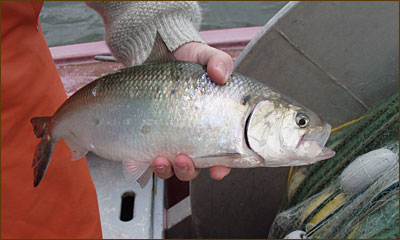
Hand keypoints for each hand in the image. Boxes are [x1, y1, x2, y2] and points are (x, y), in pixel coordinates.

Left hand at [151, 42, 233, 181]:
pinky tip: (139, 159)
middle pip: (195, 167)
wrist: (155, 54)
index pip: (223, 154)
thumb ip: (219, 62)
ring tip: (161, 159)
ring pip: (170, 168)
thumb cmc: (186, 61)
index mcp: (211, 125)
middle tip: (183, 158)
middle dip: (189, 170)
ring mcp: (169, 140)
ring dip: (167, 170)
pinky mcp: (148, 138)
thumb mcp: (206, 56)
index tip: (218, 169)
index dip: (223, 166)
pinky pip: (146, 160)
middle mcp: (192, 138)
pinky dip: (143, 165)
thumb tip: (221, 74)